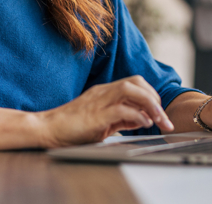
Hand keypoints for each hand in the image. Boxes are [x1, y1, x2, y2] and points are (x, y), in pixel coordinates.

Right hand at [37, 76, 173, 147]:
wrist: (47, 129)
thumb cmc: (72, 128)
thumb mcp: (102, 122)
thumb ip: (121, 119)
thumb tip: (142, 119)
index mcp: (104, 92)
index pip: (134, 83)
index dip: (151, 95)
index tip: (159, 113)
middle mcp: (103, 92)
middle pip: (136, 82)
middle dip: (155, 98)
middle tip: (164, 118)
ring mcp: (98, 102)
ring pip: (131, 90)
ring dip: (150, 104)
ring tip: (159, 119)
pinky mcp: (95, 116)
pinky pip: (121, 109)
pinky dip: (137, 115)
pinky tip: (143, 124)